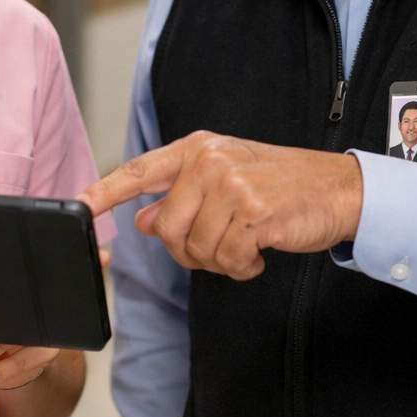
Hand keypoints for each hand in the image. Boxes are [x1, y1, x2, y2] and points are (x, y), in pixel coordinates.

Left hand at [78, 131, 362, 279]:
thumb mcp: (228, 180)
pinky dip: (243, 268)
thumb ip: (182, 197)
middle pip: (167, 229)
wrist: (340, 189)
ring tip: (247, 245)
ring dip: (221, 261)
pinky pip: (227, 259)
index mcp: (198, 149)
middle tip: (224, 246)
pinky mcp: (255, 212)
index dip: (103, 191)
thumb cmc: (283, 185)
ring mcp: (232, 184)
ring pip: (196, 249)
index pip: (139, 170)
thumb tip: (142, 220)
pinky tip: (260, 254)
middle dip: (191, 252)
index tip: (75, 206)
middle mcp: (210, 161)